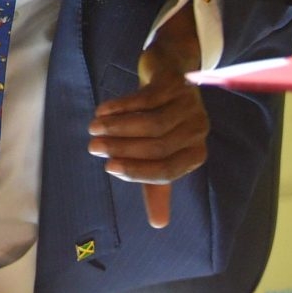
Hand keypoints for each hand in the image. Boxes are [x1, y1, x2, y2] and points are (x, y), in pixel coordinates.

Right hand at [88, 8, 208, 227]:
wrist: (169, 68)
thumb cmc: (161, 115)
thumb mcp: (158, 149)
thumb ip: (156, 182)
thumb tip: (159, 224)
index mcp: (195, 151)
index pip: (168, 170)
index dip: (138, 170)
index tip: (109, 168)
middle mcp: (198, 129)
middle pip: (158, 146)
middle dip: (122, 148)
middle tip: (93, 147)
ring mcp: (189, 104)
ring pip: (151, 122)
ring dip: (118, 127)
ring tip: (93, 129)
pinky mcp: (176, 82)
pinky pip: (146, 98)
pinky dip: (120, 106)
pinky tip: (102, 110)